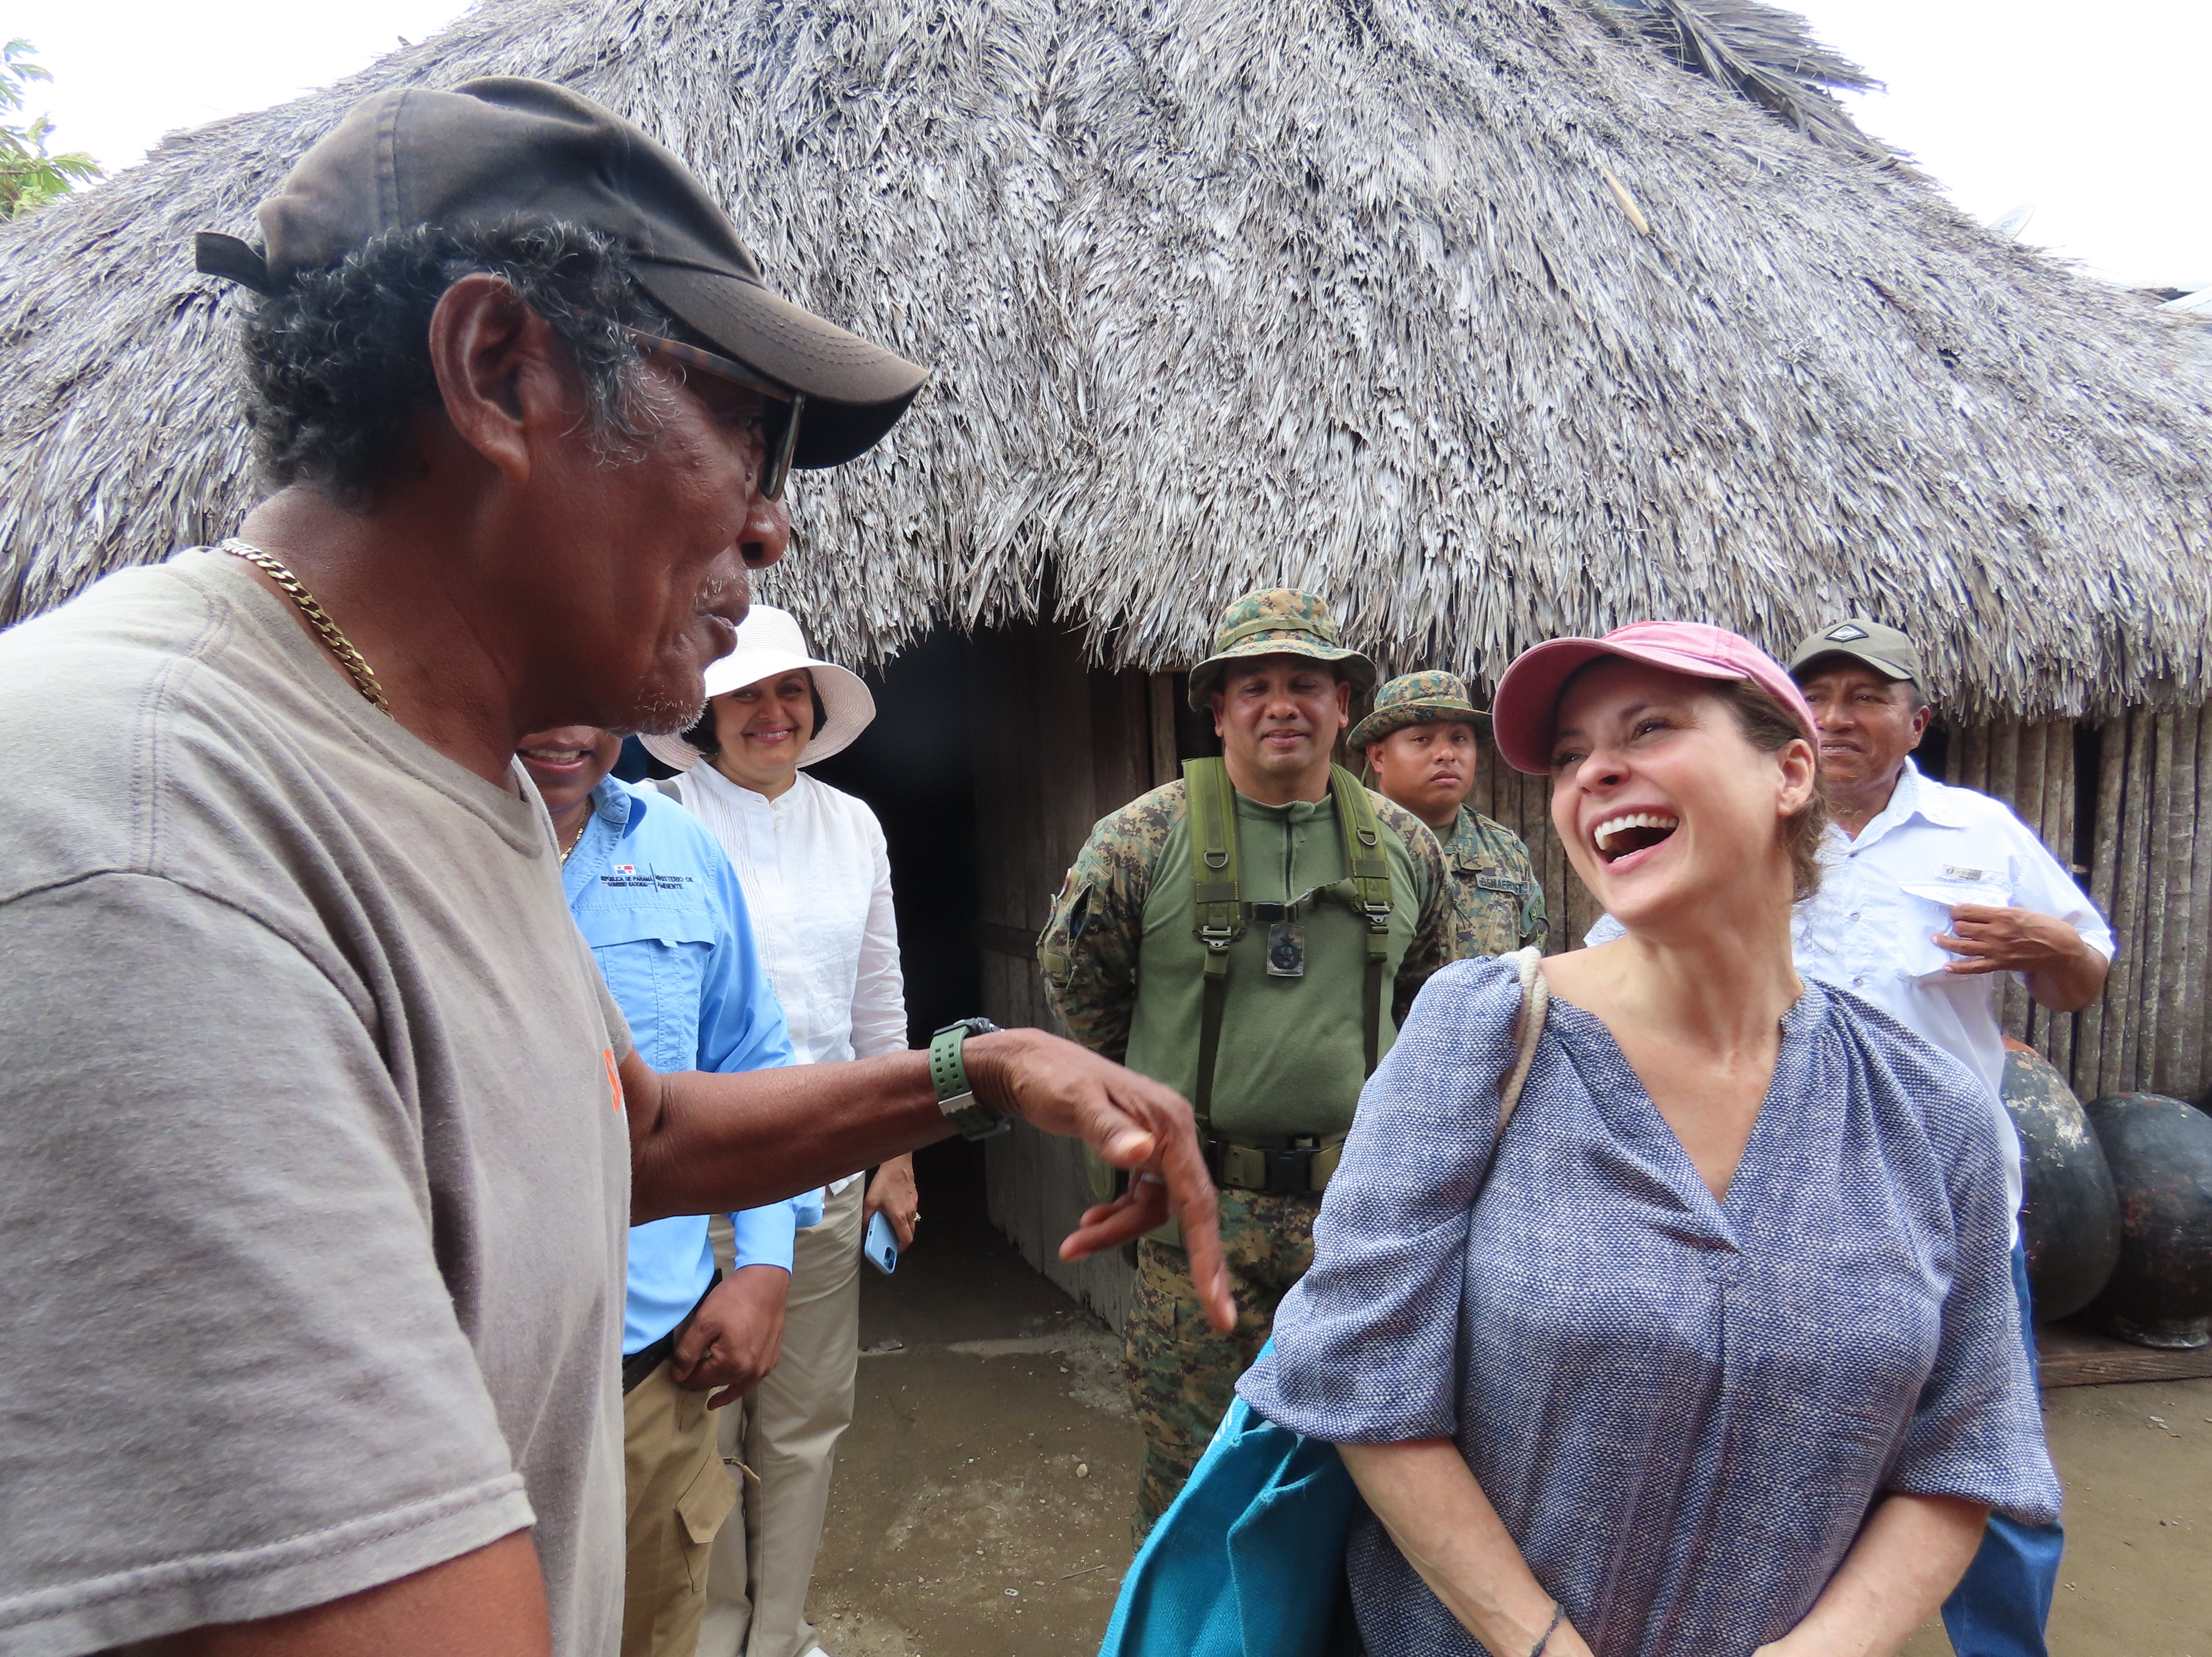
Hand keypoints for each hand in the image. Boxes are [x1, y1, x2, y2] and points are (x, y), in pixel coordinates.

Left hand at [669, 1264, 788, 1408]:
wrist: (766, 1282)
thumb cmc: (733, 1299)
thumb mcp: (703, 1322)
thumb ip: (688, 1352)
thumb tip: (678, 1376)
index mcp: (732, 1365)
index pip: (699, 1380)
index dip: (683, 1376)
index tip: (674, 1370)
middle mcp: (750, 1372)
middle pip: (717, 1383)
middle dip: (701, 1380)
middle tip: (688, 1375)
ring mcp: (764, 1367)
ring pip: (735, 1385)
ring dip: (721, 1387)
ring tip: (710, 1398)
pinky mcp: (772, 1359)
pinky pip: (751, 1380)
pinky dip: (739, 1384)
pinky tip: (733, 1385)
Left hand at [865, 1154, 919, 1248]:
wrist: (898, 1164)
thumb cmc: (885, 1181)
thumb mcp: (870, 1201)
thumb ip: (867, 1218)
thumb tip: (864, 1230)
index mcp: (899, 1216)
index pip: (905, 1239)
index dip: (901, 1248)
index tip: (894, 1251)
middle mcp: (909, 1213)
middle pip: (911, 1233)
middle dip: (902, 1240)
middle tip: (892, 1241)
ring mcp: (913, 1205)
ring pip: (911, 1223)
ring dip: (903, 1228)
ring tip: (891, 1226)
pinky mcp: (914, 1198)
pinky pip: (911, 1213)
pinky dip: (905, 1217)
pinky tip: (895, 1211)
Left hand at [962, 1028, 1233, 1333]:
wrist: (1029, 1063)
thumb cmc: (1052, 1077)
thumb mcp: (1076, 1102)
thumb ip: (1108, 1131)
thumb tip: (1141, 1153)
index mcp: (1170, 1126)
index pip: (1197, 1201)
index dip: (1208, 1255)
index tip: (1219, 1306)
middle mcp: (1172, 1136)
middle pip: (1181, 1210)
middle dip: (1173, 1255)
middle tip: (1203, 1315)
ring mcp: (1157, 1145)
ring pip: (1153, 1208)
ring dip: (1117, 1232)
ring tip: (1073, 1245)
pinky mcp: (1139, 1152)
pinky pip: (1138, 1198)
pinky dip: (1115, 1217)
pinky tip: (1087, 1225)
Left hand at [1935, 904, 2083, 976]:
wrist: (2061, 950)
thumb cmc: (2045, 927)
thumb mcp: (2022, 911)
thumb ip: (1999, 912)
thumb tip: (1978, 910)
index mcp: (2002, 915)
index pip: (1968, 911)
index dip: (1957, 910)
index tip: (1955, 911)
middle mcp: (1995, 932)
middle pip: (1962, 927)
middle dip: (1954, 924)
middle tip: (1952, 924)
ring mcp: (1996, 949)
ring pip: (1962, 945)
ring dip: (1946, 942)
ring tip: (1936, 939)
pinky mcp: (2000, 964)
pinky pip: (1974, 967)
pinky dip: (1958, 967)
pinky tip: (1946, 966)